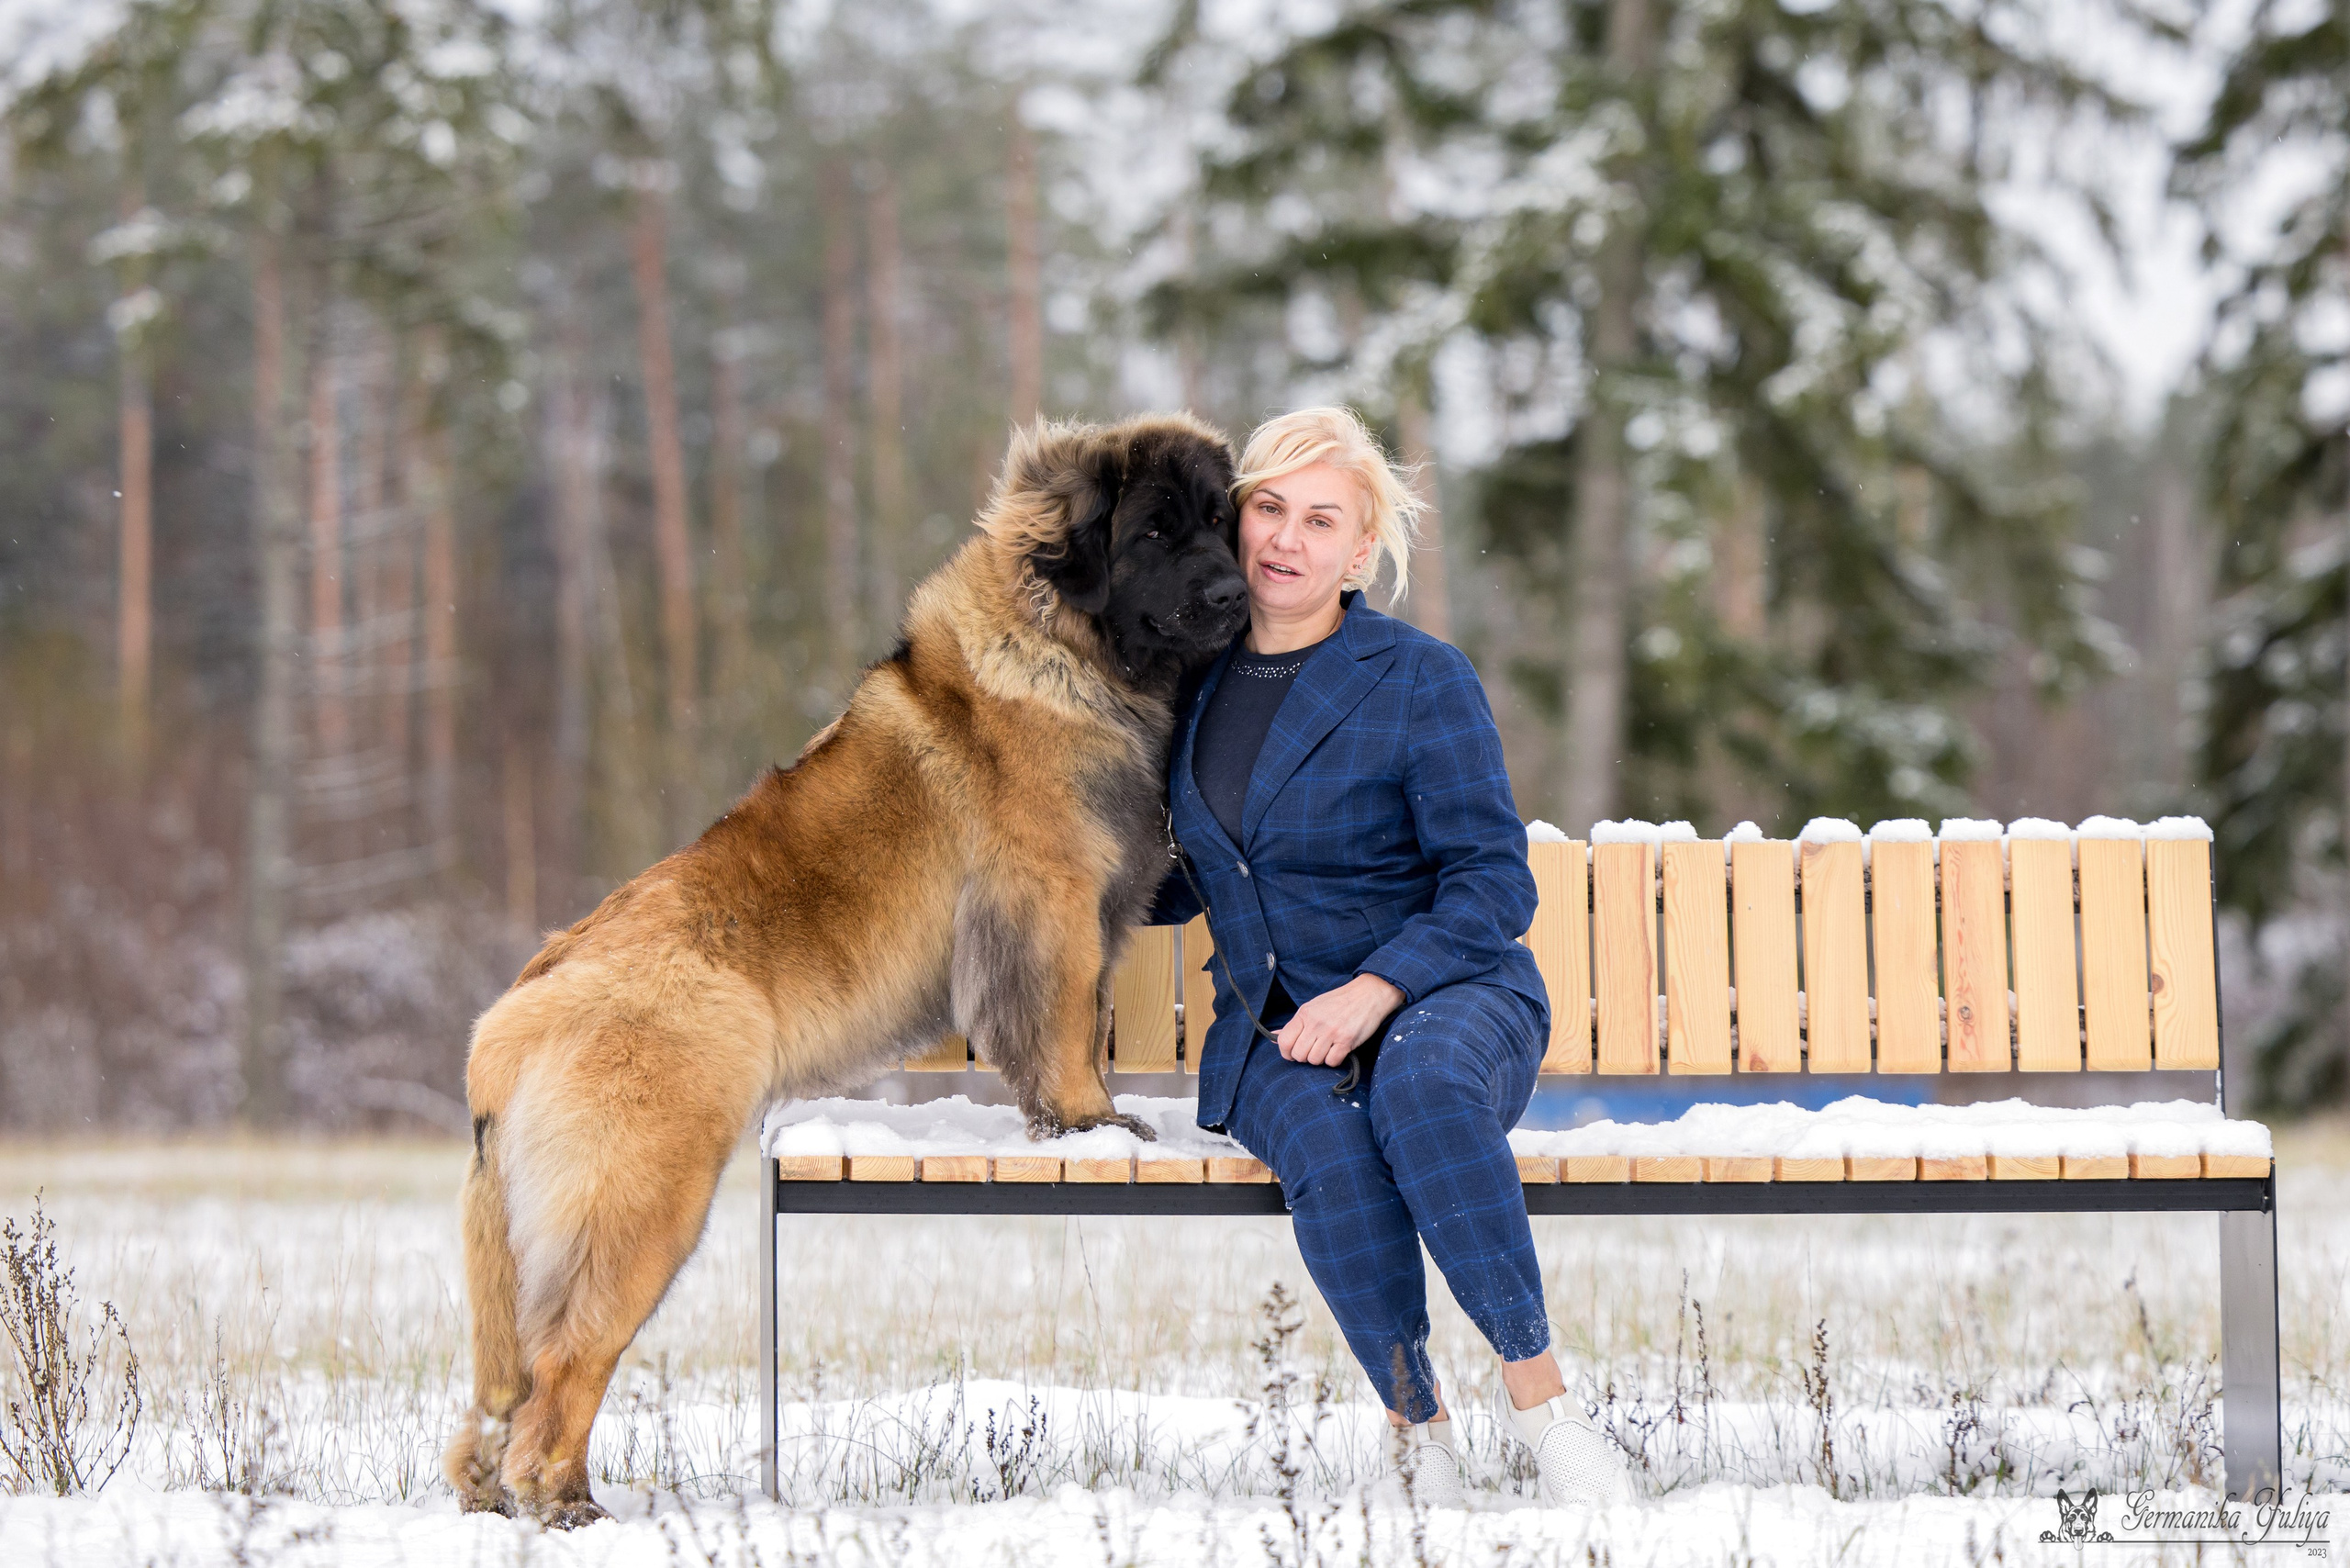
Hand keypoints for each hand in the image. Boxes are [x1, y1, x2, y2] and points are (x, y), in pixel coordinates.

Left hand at [1276, 974, 1405, 1067]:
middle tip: (1315, 1049)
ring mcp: (1331, 1032)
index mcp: (1305, 1014)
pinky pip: (1332, 1061)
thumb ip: (1295, 1024)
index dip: (1286, 1052)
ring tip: (1328, 1047)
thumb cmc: (1340, 1001)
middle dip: (1305, 1057)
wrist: (1368, 994)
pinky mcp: (1346, 1040)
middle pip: (1299, 1054)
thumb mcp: (1313, 1007)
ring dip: (1321, 1058)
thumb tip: (1274, 1035)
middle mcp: (1316, 1023)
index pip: (1284, 1040)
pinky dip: (1334, 1060)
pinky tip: (1338, 1050)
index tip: (1293, 1053)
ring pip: (1315, 1060)